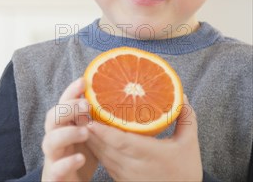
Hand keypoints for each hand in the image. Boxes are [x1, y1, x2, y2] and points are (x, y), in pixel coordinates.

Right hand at [41, 78, 96, 180]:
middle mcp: (54, 139)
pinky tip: (80, 158)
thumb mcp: (88, 138)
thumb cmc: (78, 158)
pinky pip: (56, 168)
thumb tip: (107, 99)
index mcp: (62, 127)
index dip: (70, 92)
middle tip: (86, 106)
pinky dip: (66, 162)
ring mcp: (52, 157)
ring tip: (85, 131)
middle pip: (51, 118)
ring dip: (66, 134)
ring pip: (49, 141)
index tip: (83, 81)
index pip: (62, 105)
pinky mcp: (54, 176)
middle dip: (67, 109)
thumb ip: (91, 121)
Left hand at [86, 95, 201, 180]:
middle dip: (90, 129)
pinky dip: (95, 146)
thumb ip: (185, 118)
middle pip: (104, 146)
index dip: (104, 131)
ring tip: (80, 117)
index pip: (121, 142)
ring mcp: (123, 174)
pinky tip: (89, 133)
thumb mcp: (189, 144)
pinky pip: (102, 160)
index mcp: (149, 155)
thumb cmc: (185, 171)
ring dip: (90, 137)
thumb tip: (181, 95)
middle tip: (78, 109)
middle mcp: (132, 166)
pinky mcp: (119, 179)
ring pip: (100, 153)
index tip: (91, 118)